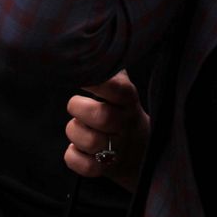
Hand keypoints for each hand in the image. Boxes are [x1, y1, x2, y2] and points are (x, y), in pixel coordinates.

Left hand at [64, 71, 148, 192]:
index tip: (82, 77)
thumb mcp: (125, 94)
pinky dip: (74, 158)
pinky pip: (85, 167)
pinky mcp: (106, 169)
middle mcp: (125, 125)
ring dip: (76, 133)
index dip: (99, 82)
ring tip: (77, 127)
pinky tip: (76, 149)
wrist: (143, 155)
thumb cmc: (124, 115)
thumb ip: (113, 73)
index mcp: (129, 103)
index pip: (119, 90)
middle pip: (102, 116)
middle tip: (75, 105)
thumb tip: (99, 47)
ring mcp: (117, 150)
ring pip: (91, 142)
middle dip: (80, 108)